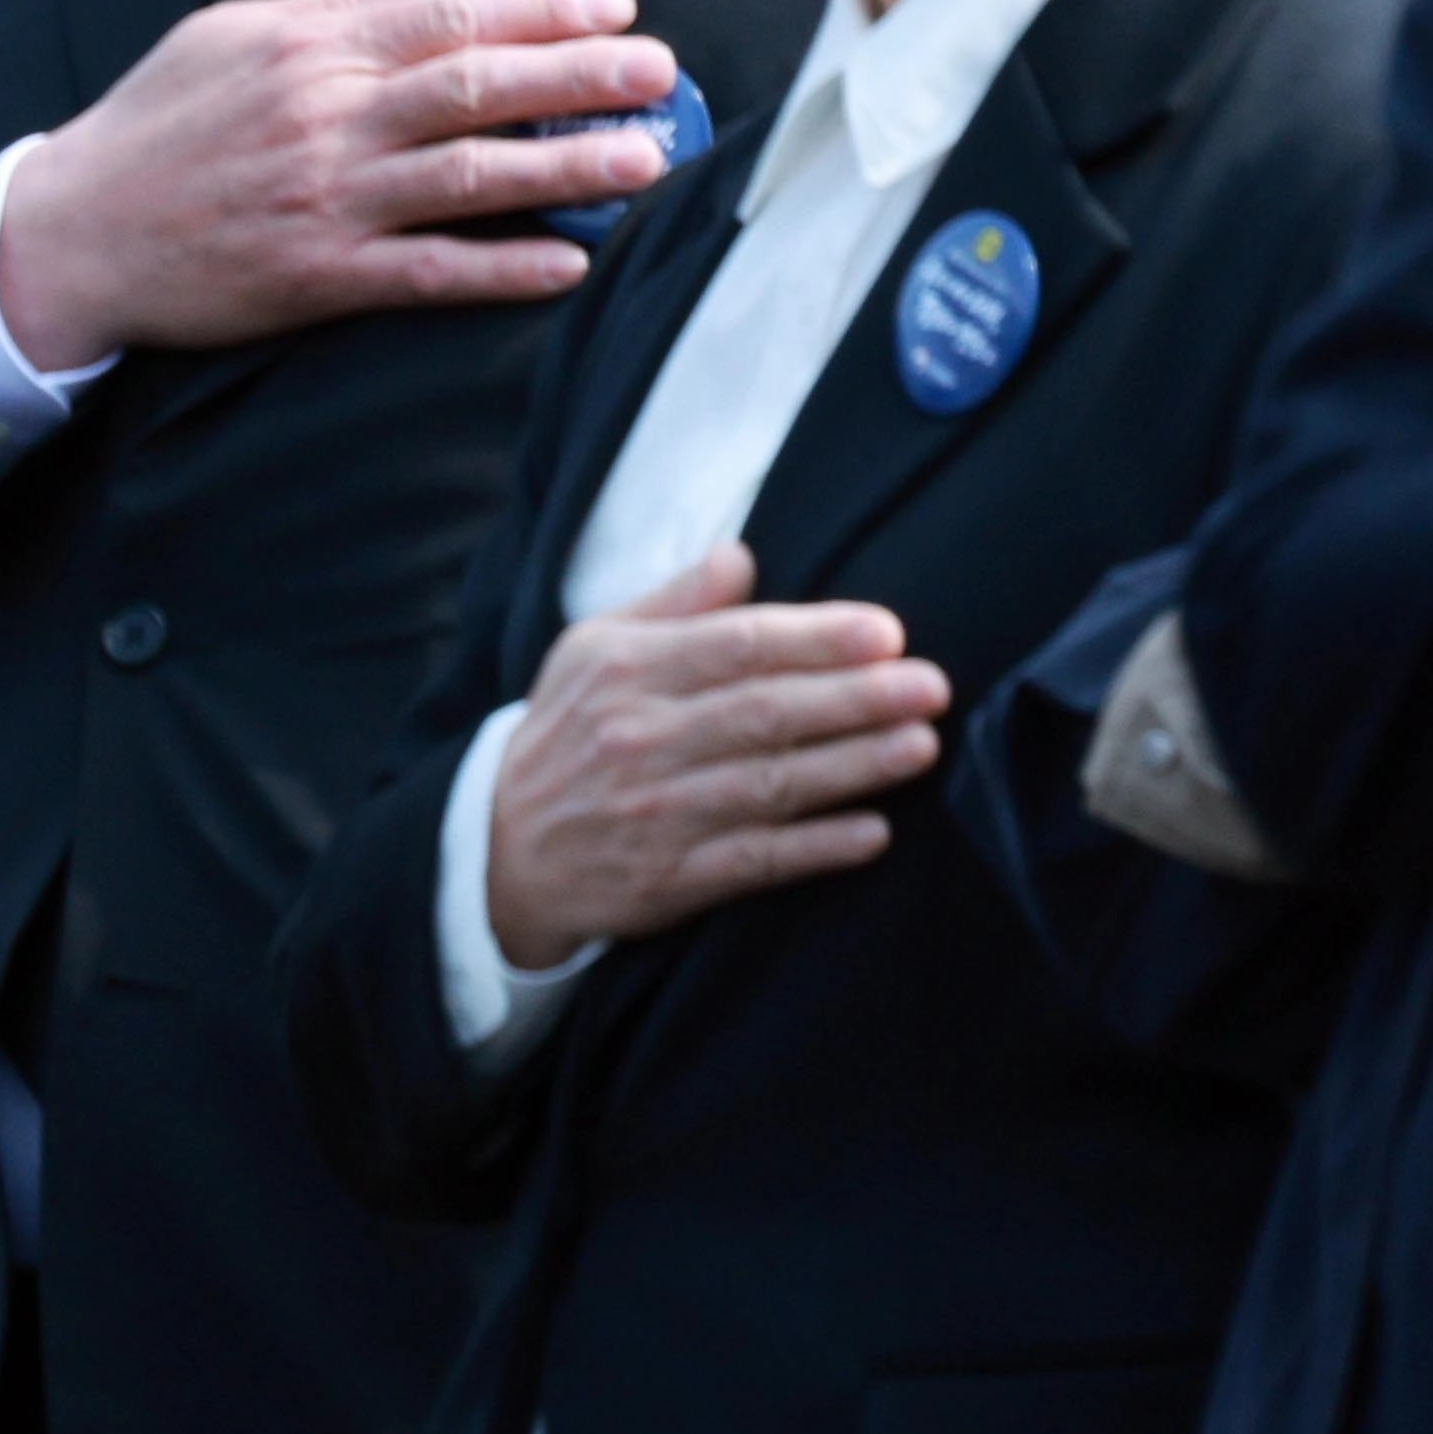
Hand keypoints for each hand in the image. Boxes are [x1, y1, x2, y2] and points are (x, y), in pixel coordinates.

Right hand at [0, 0, 679, 370]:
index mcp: (307, 46)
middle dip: (577, 74)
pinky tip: (565, 262)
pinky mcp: (313, 274)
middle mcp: (323, 115)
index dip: (541, 7)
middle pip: (472, 83)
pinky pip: (425, 270)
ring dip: (563, 166)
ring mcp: (322, 197)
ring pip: (465, 174)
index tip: (614, 5)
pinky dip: (499, 267)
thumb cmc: (153, 128)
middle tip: (658, 72)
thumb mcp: (232, 36)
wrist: (71, 231)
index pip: (447, 13)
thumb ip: (340, 3)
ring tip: (642, 159)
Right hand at [481, 544, 950, 972]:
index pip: (734, 645)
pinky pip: (755, 861)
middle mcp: (637, 738)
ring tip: (920, 745)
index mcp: (622, 670)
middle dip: (854, 698)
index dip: (814, 638)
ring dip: (853, 766)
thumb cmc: (569, 734)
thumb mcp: (591, 650)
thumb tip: (740, 554)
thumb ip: (672, 604)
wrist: (504, 849)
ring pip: (769, 785)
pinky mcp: (669, 879)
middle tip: (929, 686)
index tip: (884, 632)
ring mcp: (654, 812)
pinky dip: (815, 848)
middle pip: (763, 713)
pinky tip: (871, 832)